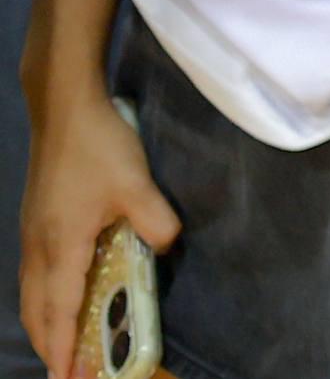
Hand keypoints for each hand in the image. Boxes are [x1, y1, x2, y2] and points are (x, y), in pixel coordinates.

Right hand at [21, 90, 176, 378]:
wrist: (64, 109)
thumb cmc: (97, 147)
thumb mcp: (136, 183)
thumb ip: (155, 220)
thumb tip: (166, 247)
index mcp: (60, 247)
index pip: (59, 311)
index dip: (63, 348)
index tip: (67, 378)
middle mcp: (38, 248)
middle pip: (37, 311)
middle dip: (50, 344)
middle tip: (68, 369)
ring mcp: (32, 233)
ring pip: (32, 293)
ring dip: (45, 321)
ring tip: (62, 341)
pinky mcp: (36, 219)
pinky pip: (35, 273)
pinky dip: (44, 296)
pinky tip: (61, 291)